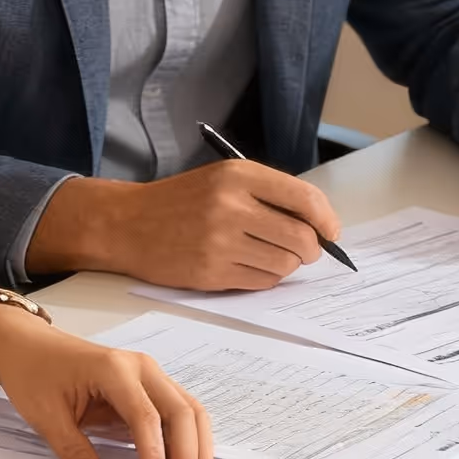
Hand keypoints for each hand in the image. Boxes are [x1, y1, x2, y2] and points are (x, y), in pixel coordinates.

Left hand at [0, 303, 212, 458]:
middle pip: (181, 411)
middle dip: (187, 453)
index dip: (156, 457)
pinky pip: (177, 410)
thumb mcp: (45, 415)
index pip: (146, 418)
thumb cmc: (34, 373)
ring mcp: (148, 374)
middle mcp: (140, 367)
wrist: (28, 346)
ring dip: (195, 445)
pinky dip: (186, 436)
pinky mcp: (147, 385)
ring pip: (188, 409)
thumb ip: (72, 450)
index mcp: (113, 370)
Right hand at [28, 162, 340, 290]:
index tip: (331, 232)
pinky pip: (262, 282)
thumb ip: (268, 194)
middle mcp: (231, 206)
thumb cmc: (180, 201)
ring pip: (284, 264)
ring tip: (270, 256)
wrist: (128, 224)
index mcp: (238, 176)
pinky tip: (250, 267)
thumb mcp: (223, 179)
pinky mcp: (211, 273)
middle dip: (311, 249)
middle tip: (304, 251)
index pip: (305, 199)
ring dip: (287, 265)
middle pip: (301, 238)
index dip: (326, 220)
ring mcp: (220, 242)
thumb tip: (318, 225)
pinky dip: (266, 278)